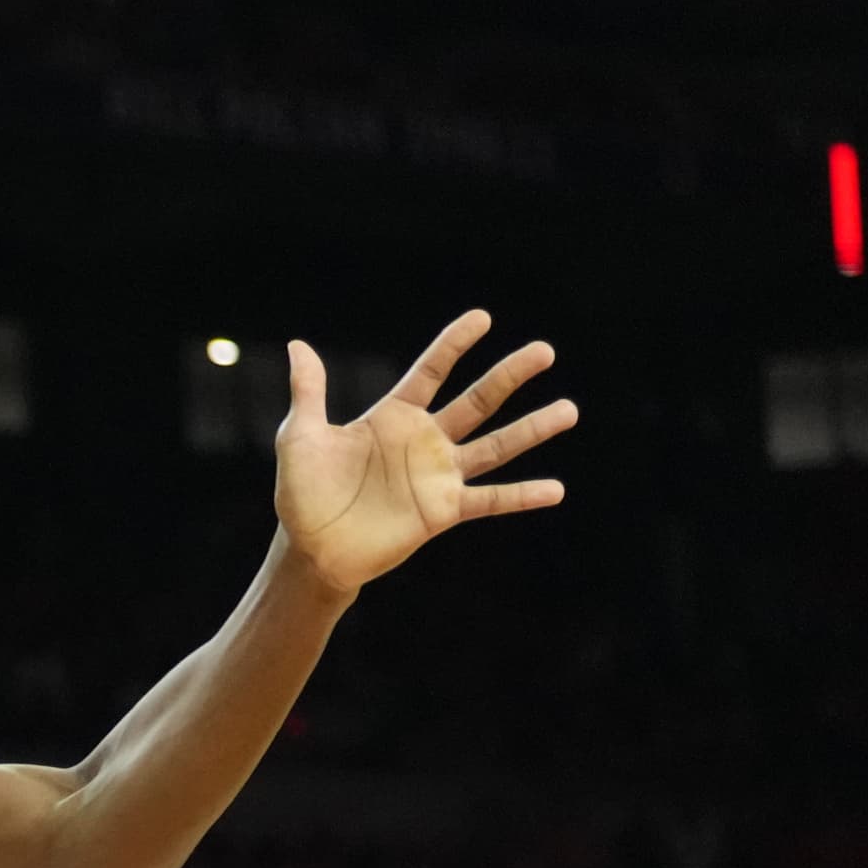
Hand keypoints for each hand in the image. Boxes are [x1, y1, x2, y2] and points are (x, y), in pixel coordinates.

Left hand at [274, 311, 572, 598]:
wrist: (310, 550)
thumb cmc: (302, 494)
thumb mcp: (301, 438)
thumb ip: (308, 392)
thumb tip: (298, 345)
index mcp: (393, 417)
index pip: (431, 372)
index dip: (454, 345)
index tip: (482, 318)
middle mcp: (424, 441)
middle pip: (477, 401)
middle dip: (509, 375)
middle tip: (545, 350)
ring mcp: (438, 475)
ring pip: (495, 446)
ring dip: (532, 429)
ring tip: (569, 410)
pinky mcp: (443, 510)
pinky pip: (490, 499)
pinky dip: (522, 496)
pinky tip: (556, 490)